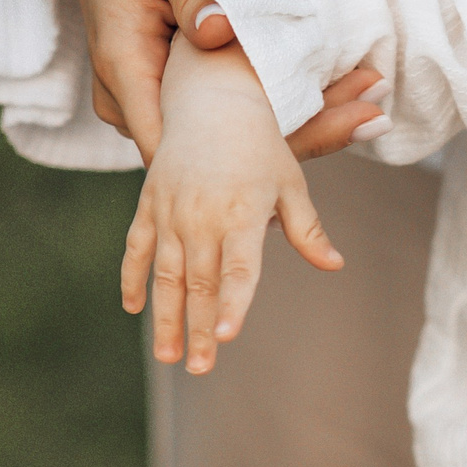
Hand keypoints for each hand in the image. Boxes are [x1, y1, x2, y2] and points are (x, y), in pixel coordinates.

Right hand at [66, 0, 385, 161]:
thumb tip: (219, 33)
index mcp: (124, 66)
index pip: (170, 144)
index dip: (235, 160)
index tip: (304, 151)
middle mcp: (135, 98)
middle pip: (210, 150)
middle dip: (290, 141)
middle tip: (370, 118)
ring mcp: (159, 99)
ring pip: (228, 135)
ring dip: (297, 124)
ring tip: (371, 110)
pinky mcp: (181, 92)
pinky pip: (233, 111)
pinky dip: (284, 106)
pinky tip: (346, 98)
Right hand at [121, 37, 343, 373]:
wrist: (214, 99)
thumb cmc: (262, 146)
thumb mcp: (290, 184)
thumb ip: (308, 229)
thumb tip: (334, 264)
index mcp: (243, 211)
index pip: (239, 267)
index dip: (233, 302)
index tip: (227, 335)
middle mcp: (204, 213)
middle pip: (200, 281)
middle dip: (199, 328)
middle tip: (200, 368)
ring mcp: (172, 209)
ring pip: (166, 273)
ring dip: (166, 316)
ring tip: (168, 356)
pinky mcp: (149, 202)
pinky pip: (137, 246)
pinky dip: (133, 277)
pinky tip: (134, 308)